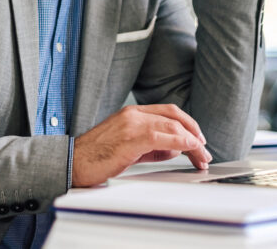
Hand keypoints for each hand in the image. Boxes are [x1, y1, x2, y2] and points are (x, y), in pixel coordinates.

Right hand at [71, 104, 211, 187]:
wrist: (72, 163)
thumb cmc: (96, 158)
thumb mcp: (129, 148)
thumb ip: (153, 147)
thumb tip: (175, 149)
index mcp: (133, 113)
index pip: (169, 112)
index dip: (188, 125)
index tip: (198, 140)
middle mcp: (134, 114)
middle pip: (174, 117)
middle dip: (194, 133)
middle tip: (204, 151)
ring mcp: (131, 124)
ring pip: (172, 126)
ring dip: (192, 142)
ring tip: (200, 157)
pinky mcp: (130, 138)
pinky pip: (162, 137)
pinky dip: (180, 143)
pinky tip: (189, 150)